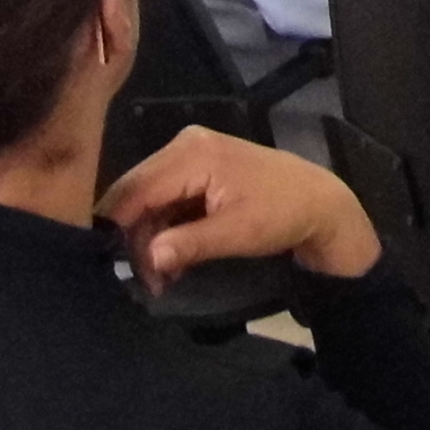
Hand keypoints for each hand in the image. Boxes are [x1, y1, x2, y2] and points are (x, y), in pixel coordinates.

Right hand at [98, 127, 379, 287]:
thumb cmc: (282, 214)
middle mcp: (184, 146)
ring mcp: (189, 155)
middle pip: (136, 194)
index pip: (135, 190)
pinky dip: (164, 230)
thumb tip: (148, 259)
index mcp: (191, 154)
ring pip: (147, 200)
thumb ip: (189, 244)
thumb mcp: (238, 233)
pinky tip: (171, 261)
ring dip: (149, 240)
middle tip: (145, 283)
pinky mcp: (195, 170)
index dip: (116, 229)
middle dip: (134, 240)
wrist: (319, 203)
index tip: (110, 267)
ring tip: (160, 280)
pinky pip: (165, 200)